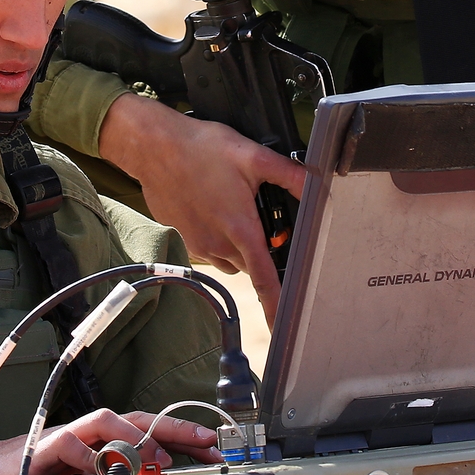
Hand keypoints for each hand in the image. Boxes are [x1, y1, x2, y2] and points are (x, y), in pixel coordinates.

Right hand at [0, 408, 220, 474]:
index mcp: (96, 443)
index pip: (145, 428)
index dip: (179, 433)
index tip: (213, 444)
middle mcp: (83, 434)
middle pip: (134, 416)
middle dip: (172, 426)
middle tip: (205, 441)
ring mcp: (61, 439)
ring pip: (104, 421)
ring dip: (134, 437)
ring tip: (155, 458)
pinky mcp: (37, 451)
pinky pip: (66, 446)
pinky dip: (86, 457)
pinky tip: (100, 471)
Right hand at [98, 92, 306, 322]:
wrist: (154, 147)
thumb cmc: (201, 149)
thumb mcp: (252, 155)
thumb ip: (290, 175)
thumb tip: (319, 187)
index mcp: (241, 229)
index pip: (265, 279)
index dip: (276, 306)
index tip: (283, 327)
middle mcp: (219, 244)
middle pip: (251, 264)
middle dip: (260, 249)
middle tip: (258, 214)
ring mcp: (198, 244)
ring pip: (230, 258)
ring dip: (238, 244)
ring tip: (232, 206)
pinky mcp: (183, 238)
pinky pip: (209, 249)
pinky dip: (217, 237)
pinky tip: (212, 206)